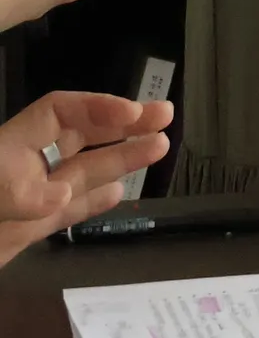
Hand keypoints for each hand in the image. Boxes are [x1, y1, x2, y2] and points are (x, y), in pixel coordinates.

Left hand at [0, 89, 175, 265]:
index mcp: (14, 146)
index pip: (62, 113)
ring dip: (121, 160)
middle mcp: (27, 165)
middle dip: (121, 126)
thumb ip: (25, 194)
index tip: (131, 111)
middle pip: (81, 137)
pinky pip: (69, 211)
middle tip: (165, 115)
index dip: (98, 108)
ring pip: (84, 173)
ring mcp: (30, 198)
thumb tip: (64, 189)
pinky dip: (95, 202)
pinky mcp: (29, 229)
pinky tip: (121, 192)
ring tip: (160, 147)